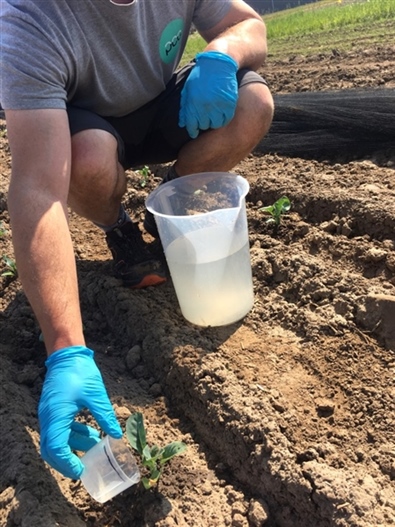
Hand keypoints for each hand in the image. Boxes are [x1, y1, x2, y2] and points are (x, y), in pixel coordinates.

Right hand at [38, 345, 121, 478]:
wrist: (67, 353)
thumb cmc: (80, 370)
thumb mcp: (96, 393)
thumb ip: (105, 415)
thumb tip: (117, 435)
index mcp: (56, 414)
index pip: (56, 448)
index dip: (67, 462)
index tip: (82, 470)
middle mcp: (48, 417)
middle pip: (50, 449)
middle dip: (66, 461)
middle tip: (84, 468)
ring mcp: (48, 413)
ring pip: (55, 439)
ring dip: (73, 445)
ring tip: (95, 445)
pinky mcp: (53, 409)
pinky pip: (59, 429)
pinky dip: (72, 434)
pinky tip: (90, 433)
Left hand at [179, 50, 238, 138]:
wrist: (219, 62)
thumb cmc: (201, 76)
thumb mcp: (188, 89)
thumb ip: (185, 107)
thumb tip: (182, 124)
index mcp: (193, 102)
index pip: (191, 125)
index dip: (192, 131)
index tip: (194, 133)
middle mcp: (205, 106)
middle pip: (204, 125)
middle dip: (203, 124)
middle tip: (204, 119)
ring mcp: (218, 105)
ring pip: (215, 124)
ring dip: (213, 122)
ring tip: (213, 116)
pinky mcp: (229, 103)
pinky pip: (226, 119)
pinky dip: (223, 119)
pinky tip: (221, 114)